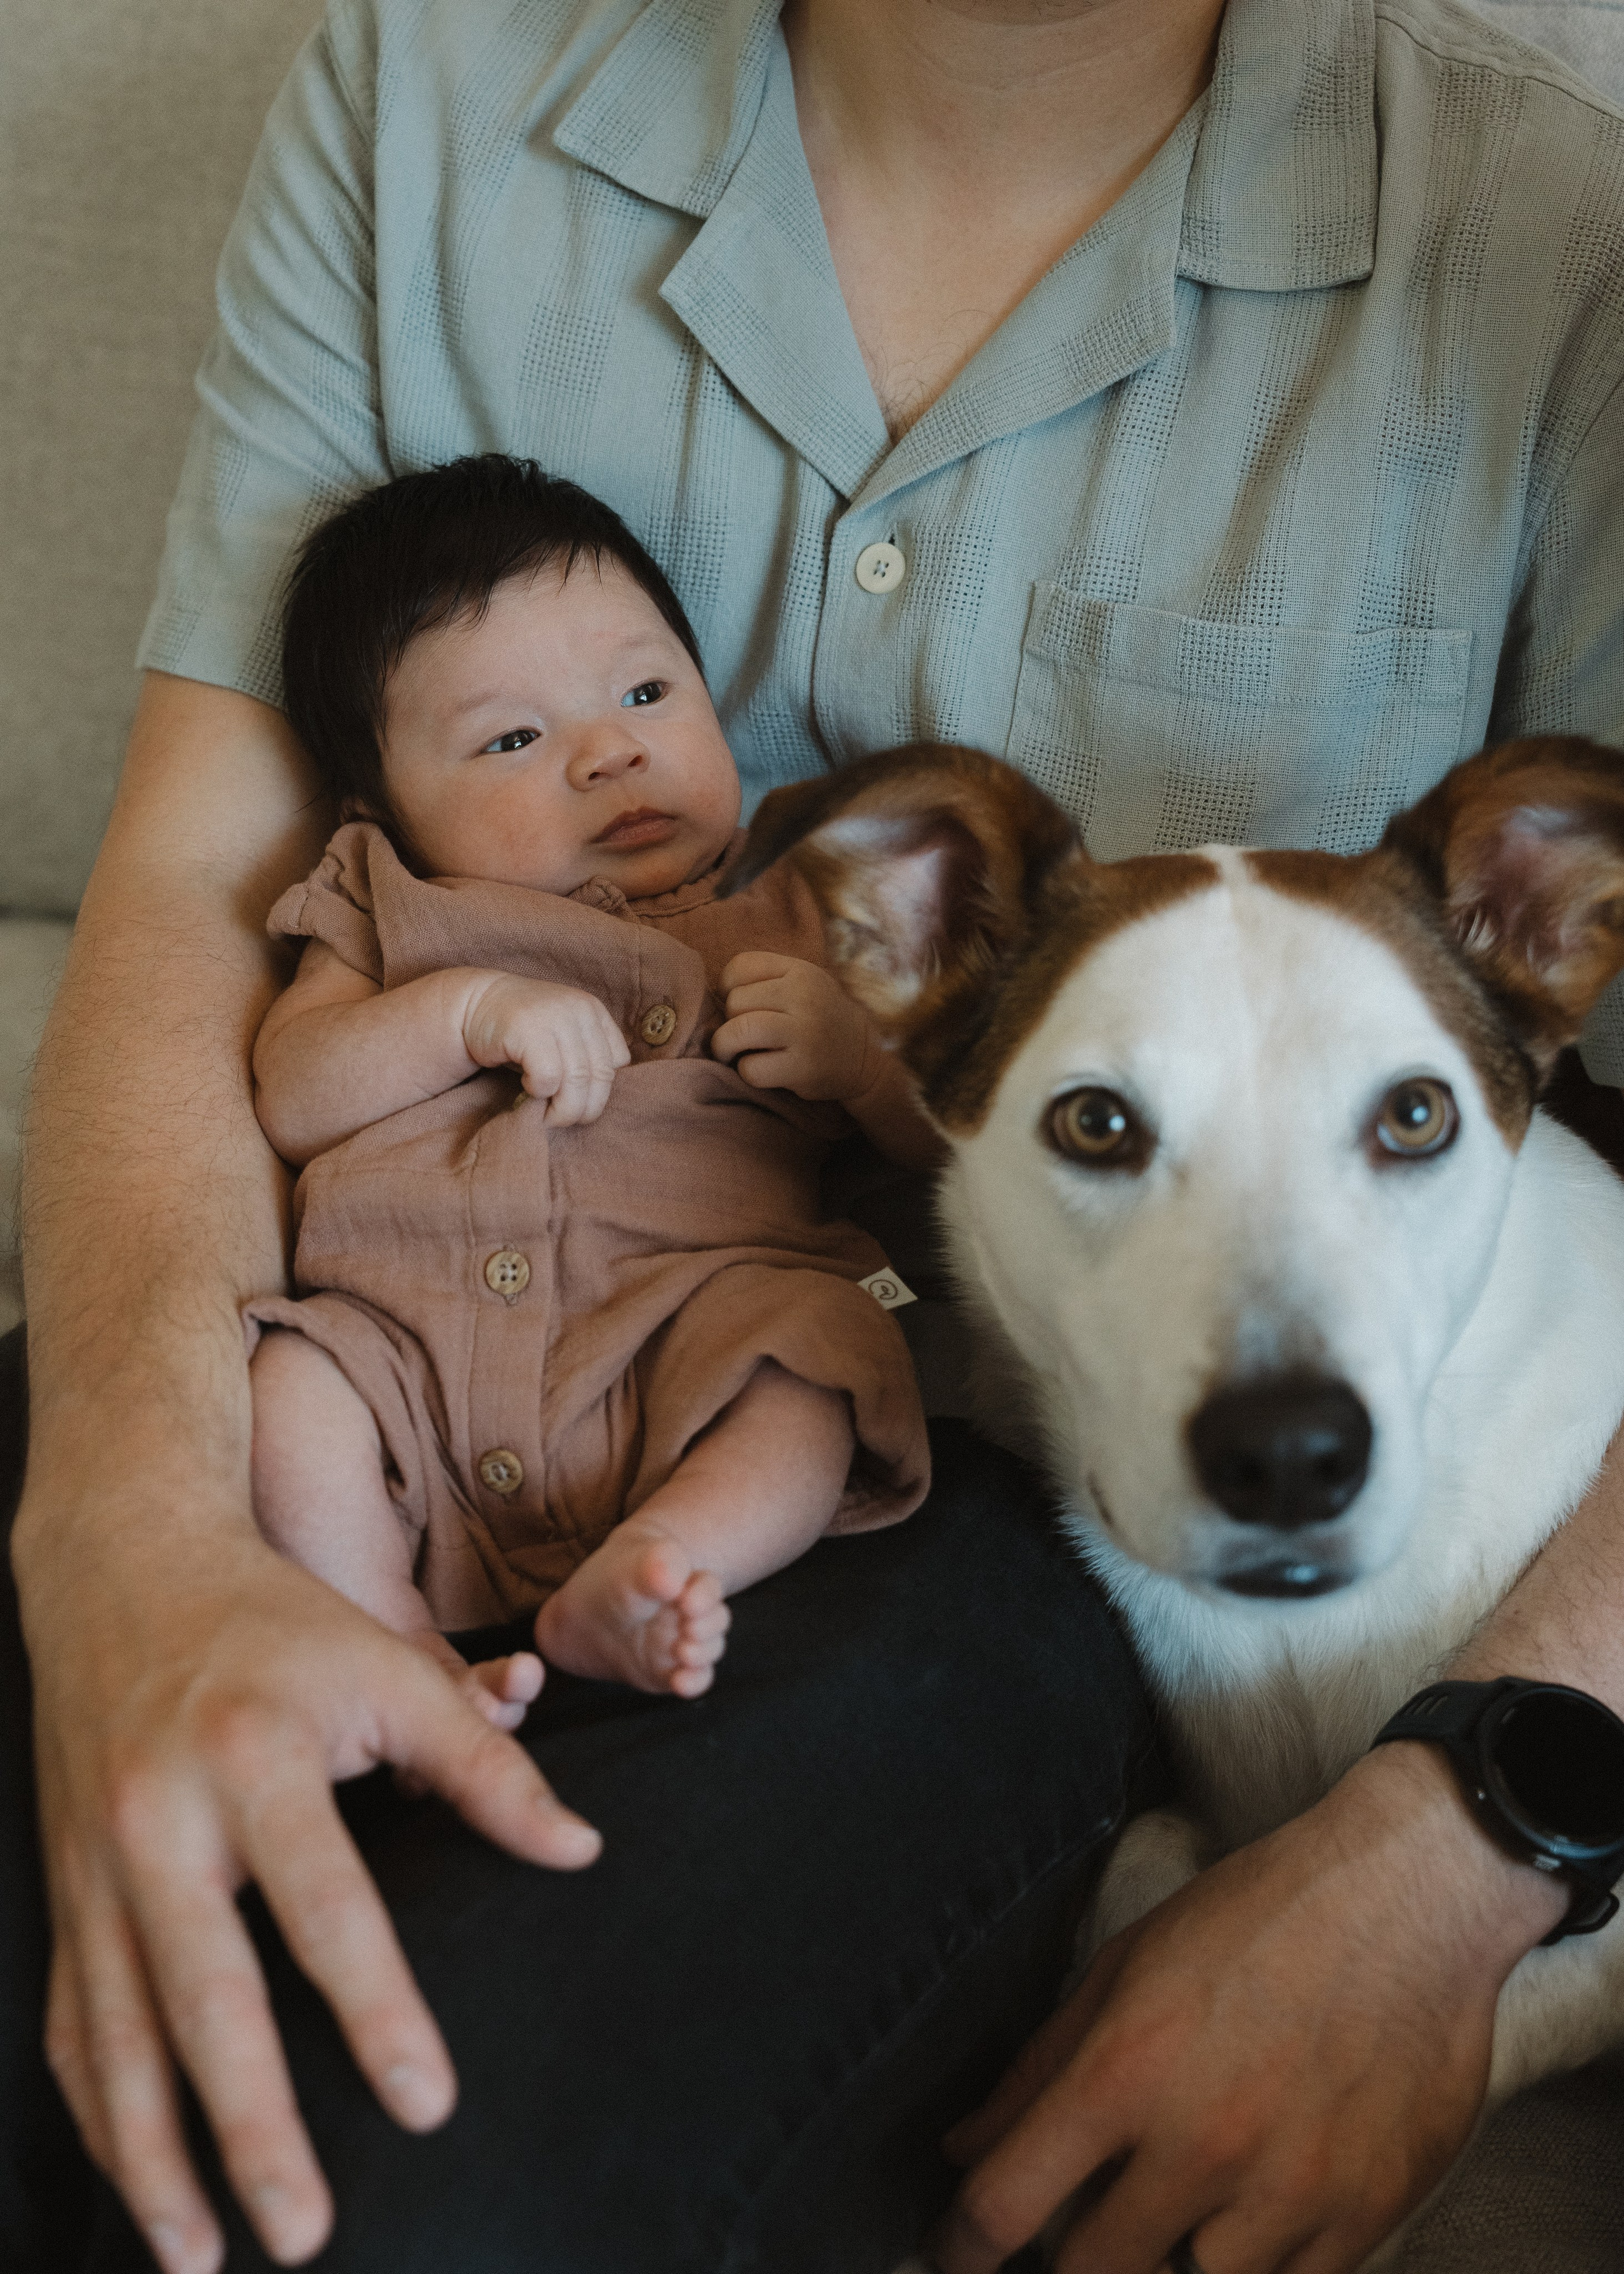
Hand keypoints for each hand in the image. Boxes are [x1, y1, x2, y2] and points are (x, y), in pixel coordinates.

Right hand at [19, 1510, 600, 2273]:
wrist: (122, 1567)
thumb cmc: (278, 1626)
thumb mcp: (389, 1669)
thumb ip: (486, 1764)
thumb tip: (582, 1853)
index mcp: (259, 1759)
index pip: (327, 1904)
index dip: (378, 2008)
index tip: (426, 2104)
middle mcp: (164, 1819)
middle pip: (206, 1996)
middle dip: (252, 2126)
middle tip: (308, 2233)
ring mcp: (97, 1863)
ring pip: (116, 2036)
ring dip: (154, 2158)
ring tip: (200, 2261)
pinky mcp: (63, 1889)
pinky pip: (72, 2022)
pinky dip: (97, 2114)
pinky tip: (137, 2183)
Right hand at [460, 974, 629, 1122]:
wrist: (474, 1005)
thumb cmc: (522, 1031)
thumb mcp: (563, 1037)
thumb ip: (585, 1058)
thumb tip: (597, 1102)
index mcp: (594, 1011)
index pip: (619, 1062)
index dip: (601, 1090)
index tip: (577, 1099)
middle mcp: (580, 1010)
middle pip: (600, 1077)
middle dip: (583, 1109)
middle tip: (560, 1119)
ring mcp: (555, 1016)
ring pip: (577, 1082)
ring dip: (561, 1109)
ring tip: (544, 1112)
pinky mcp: (529, 1029)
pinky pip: (548, 1078)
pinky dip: (539, 1092)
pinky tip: (527, 1086)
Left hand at [711, 951, 884, 1101]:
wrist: (862, 1058)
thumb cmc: (818, 1019)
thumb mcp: (802, 984)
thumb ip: (765, 980)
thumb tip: (709, 995)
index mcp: (799, 970)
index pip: (739, 966)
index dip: (729, 989)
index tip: (741, 1007)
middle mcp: (803, 996)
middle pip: (735, 1002)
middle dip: (729, 1022)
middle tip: (742, 1035)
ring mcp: (804, 1031)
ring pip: (738, 1031)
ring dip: (726, 1047)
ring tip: (733, 1053)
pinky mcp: (802, 1067)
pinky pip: (751, 1068)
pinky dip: (746, 1072)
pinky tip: (762, 1069)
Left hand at [929, 1747, 1565, 2273]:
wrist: (1413, 1900)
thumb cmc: (1259, 1918)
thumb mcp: (1127, 1964)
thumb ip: (1040, 2067)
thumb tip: (964, 2149)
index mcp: (1127, 2070)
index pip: (1005, 2205)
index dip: (961, 2244)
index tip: (958, 2249)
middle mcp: (1202, 2145)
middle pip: (1091, 2272)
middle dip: (1070, 2255)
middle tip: (1081, 2217)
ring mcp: (1288, 2193)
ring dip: (1169, 2258)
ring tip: (1179, 2198)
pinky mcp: (1363, 2220)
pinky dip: (1254, 2261)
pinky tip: (1250, 2206)